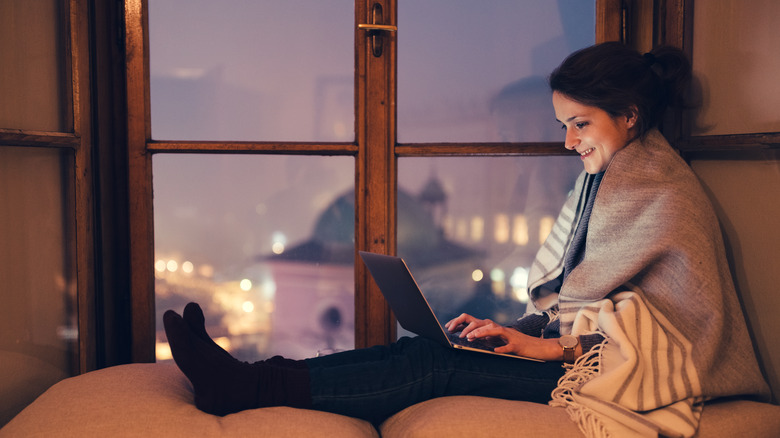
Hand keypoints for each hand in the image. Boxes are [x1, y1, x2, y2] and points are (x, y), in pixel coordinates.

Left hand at [445, 313, 573, 360]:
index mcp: (493, 328)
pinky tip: (495, 351)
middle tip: (459, 335)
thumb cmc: (517, 345)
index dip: (461, 322)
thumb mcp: (499, 340)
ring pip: (493, 330)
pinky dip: (502, 348)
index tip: (449, 327)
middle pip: (481, 322)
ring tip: (471, 338)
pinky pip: (509, 346)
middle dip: (468, 327)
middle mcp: (500, 329)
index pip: (474, 320)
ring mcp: (509, 336)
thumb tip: (471, 337)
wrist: (538, 348)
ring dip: (481, 333)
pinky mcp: (518, 345)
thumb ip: (487, 338)